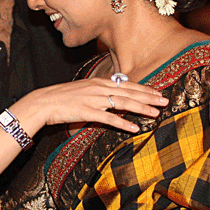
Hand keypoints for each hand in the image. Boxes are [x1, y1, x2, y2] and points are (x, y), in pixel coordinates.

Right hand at [10, 78, 167, 133]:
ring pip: (123, 103)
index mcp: (99, 82)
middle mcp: (99, 88)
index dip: (144, 89)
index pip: (127, 84)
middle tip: (165, 101)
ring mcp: (94, 99)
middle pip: (129, 92)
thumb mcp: (84, 90)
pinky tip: (134, 128)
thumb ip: (99, 92)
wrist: (43, 102)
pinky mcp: (87, 111)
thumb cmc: (62, 98)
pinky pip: (109, 118)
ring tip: (156, 113)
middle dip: (149, 97)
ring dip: (141, 108)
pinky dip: (123, 123)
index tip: (158, 93)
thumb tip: (113, 96)